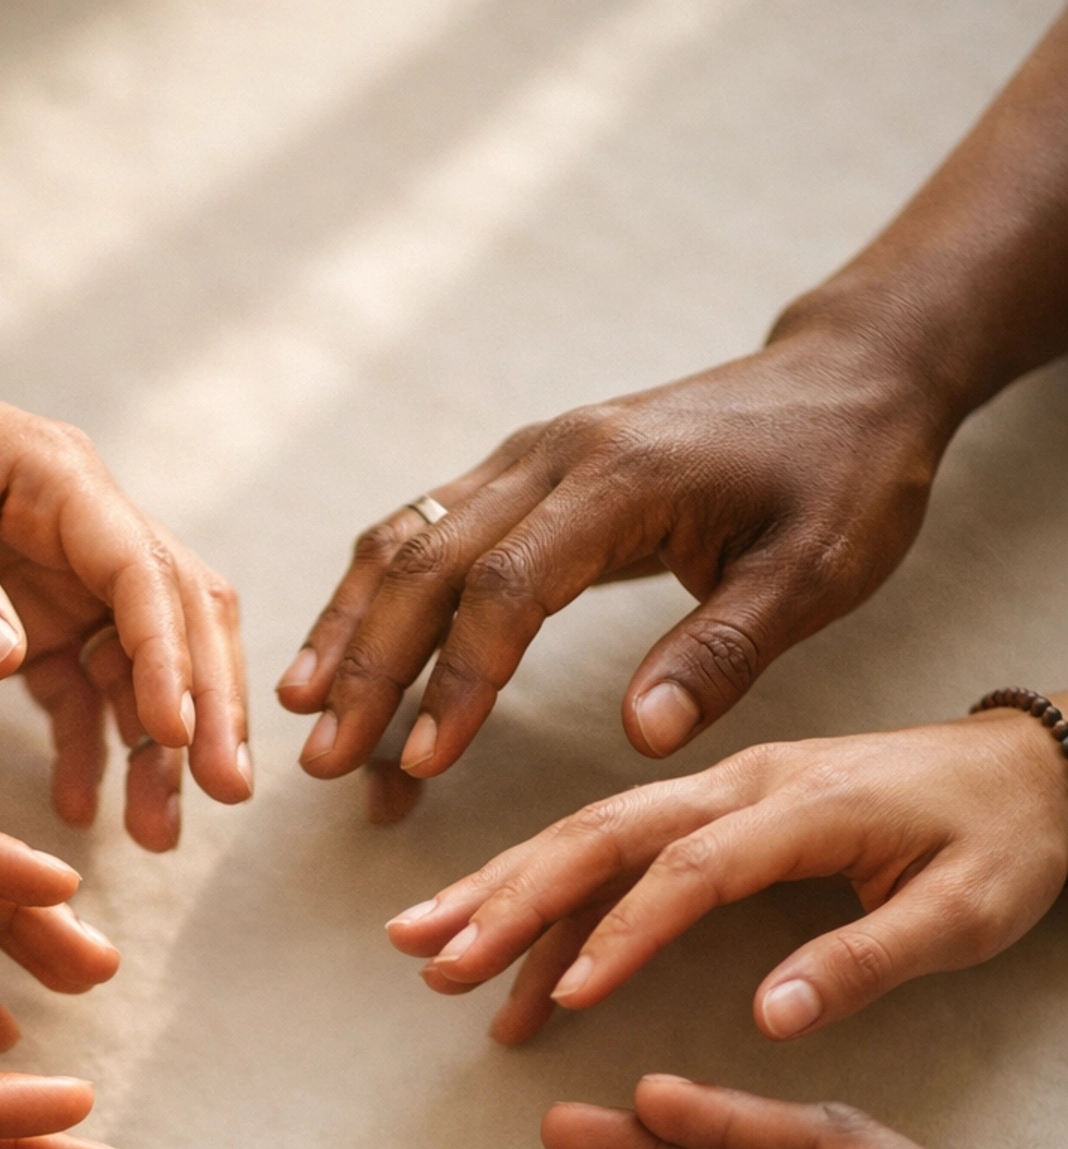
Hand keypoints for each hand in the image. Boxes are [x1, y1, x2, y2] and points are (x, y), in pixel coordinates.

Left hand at [0, 347, 250, 850]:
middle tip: (224, 793)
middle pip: (176, 621)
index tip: (177, 734)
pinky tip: (81, 807)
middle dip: (206, 708)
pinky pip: (78, 693)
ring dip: (157, 749)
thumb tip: (2, 659)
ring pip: (140, 670)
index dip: (168, 655)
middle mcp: (82, 530)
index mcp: (58, 481)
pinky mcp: (27, 622)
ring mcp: (62, 580)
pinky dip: (89, 749)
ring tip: (158, 834)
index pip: (141, 573)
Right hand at [278, 319, 944, 782]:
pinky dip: (372, 595)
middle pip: (428, 563)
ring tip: (306, 717)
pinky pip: (422, 527)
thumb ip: (725, 654)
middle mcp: (554, 453)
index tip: (426, 763)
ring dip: (351, 631)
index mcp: (623, 479)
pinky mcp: (523, 468)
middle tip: (327, 765)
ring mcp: (529, 454)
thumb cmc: (843, 477)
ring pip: (407, 539)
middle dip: (369, 670)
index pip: (510, 585)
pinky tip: (341, 656)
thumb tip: (641, 740)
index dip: (460, 680)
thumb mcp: (817, 573)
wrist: (851, 375)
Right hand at [385, 710, 1067, 1043]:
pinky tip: (502, 956)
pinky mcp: (713, 811)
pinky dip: (550, 899)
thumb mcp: (966, 908)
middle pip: (602, 837)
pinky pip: (613, 851)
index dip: (620, 935)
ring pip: (588, 837)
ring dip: (502, 890)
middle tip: (430, 954)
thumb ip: (866, 958)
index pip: (689, 870)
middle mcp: (741, 786)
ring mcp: (719, 792)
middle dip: (508, 898)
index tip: (562, 1001)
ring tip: (426, 947)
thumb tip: (767, 1016)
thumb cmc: (1004, 839)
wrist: (1035, 765)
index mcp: (800, 805)